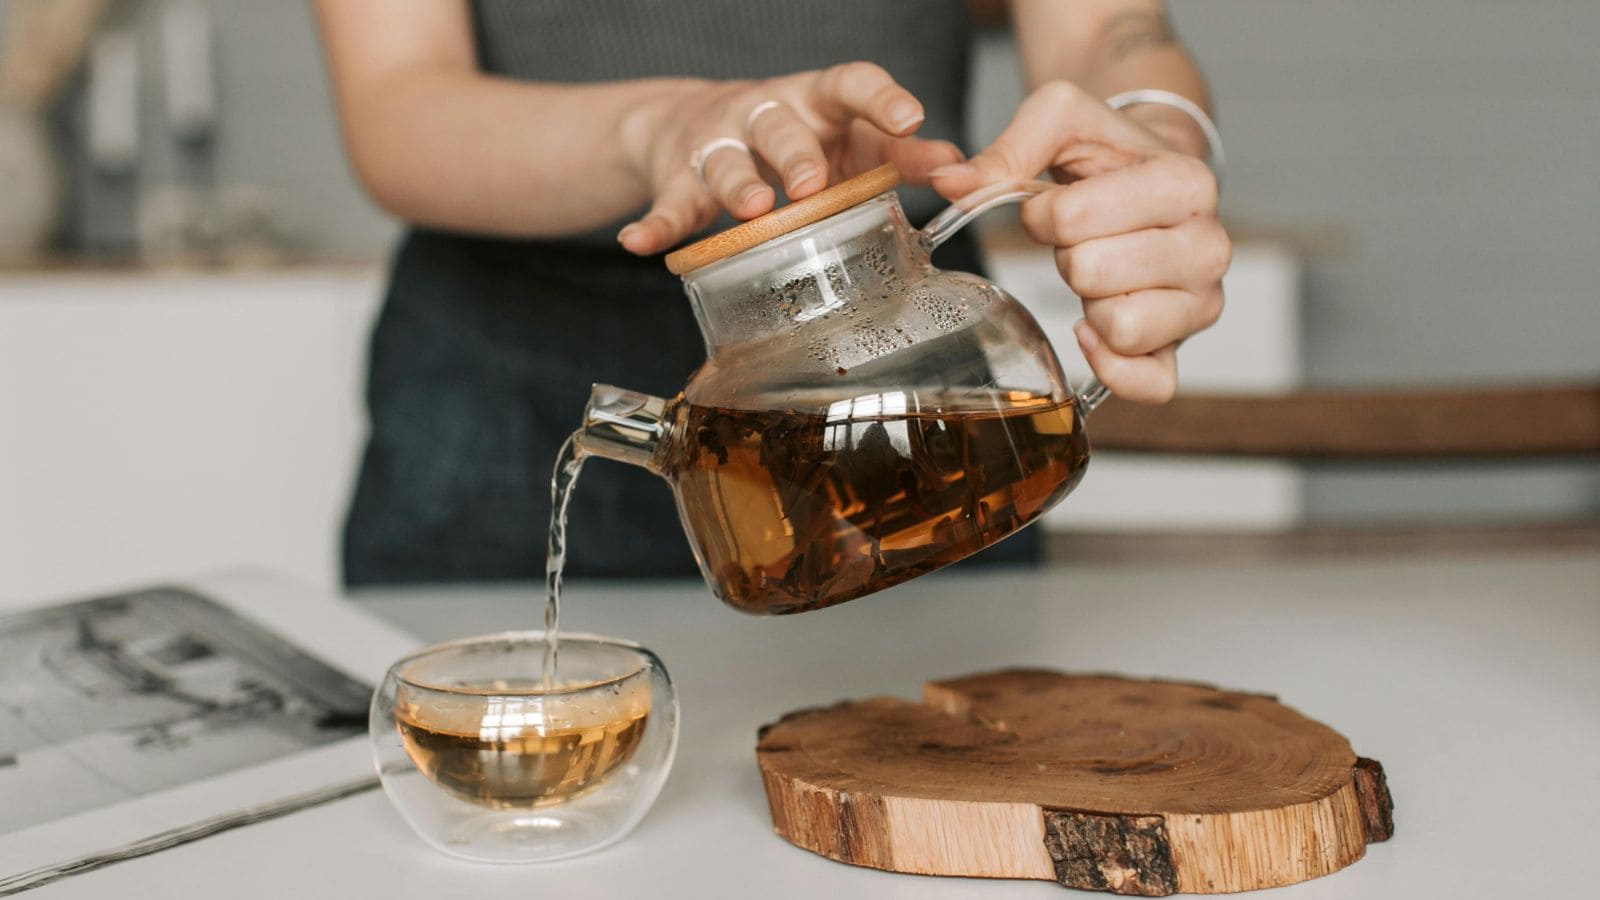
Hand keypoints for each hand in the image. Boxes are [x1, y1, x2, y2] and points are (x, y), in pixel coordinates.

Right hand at [617, 63, 963, 255]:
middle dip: (797, 154)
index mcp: (816, 100)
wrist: (696, 127)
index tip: (910, 118)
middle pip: (780, 126)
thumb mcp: (850, 143)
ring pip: (726, 163)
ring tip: (752, 208)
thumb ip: (901, 157)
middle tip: (815, 184)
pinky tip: (641, 243)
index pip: (850, 83)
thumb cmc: (796, 141)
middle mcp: (765, 113)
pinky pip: (666, 205)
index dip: (881, 98)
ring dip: (738, 185)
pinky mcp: (678, 180)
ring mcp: (719, 145)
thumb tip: (962, 171)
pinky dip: (654, 225)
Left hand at [929, 81, 1228, 403]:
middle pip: (1091, 273)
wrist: (1153, 175)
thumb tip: (950, 184)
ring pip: (1119, 327)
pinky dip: (1111, 365)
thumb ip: (1008, 148)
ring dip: (1089, 302)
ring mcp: (1201, 303)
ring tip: (1101, 271)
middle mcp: (1209, 246)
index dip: (1046, 213)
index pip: (1075, 218)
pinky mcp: (1182, 346)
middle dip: (1068, 255)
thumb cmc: (1109, 152)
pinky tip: (1092, 329)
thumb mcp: (1063, 120)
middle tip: (1087, 238)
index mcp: (1186, 183)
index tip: (1061, 202)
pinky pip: (1150, 384)